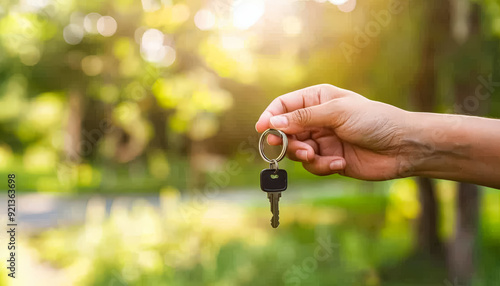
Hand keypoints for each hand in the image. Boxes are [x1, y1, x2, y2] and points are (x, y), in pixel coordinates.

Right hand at [255, 84, 410, 179]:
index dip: (270, 116)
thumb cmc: (374, 120)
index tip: (262, 130)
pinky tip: (340, 164)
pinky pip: (313, 166)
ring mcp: (323, 140)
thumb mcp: (337, 113)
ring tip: (319, 156)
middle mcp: (317, 119)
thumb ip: (303, 118)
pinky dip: (323, 167)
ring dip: (306, 156)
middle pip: (286, 131)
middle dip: (289, 142)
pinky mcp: (329, 160)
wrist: (402, 147)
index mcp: (317, 99)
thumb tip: (272, 123)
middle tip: (298, 148)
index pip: (284, 105)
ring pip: (297, 151)